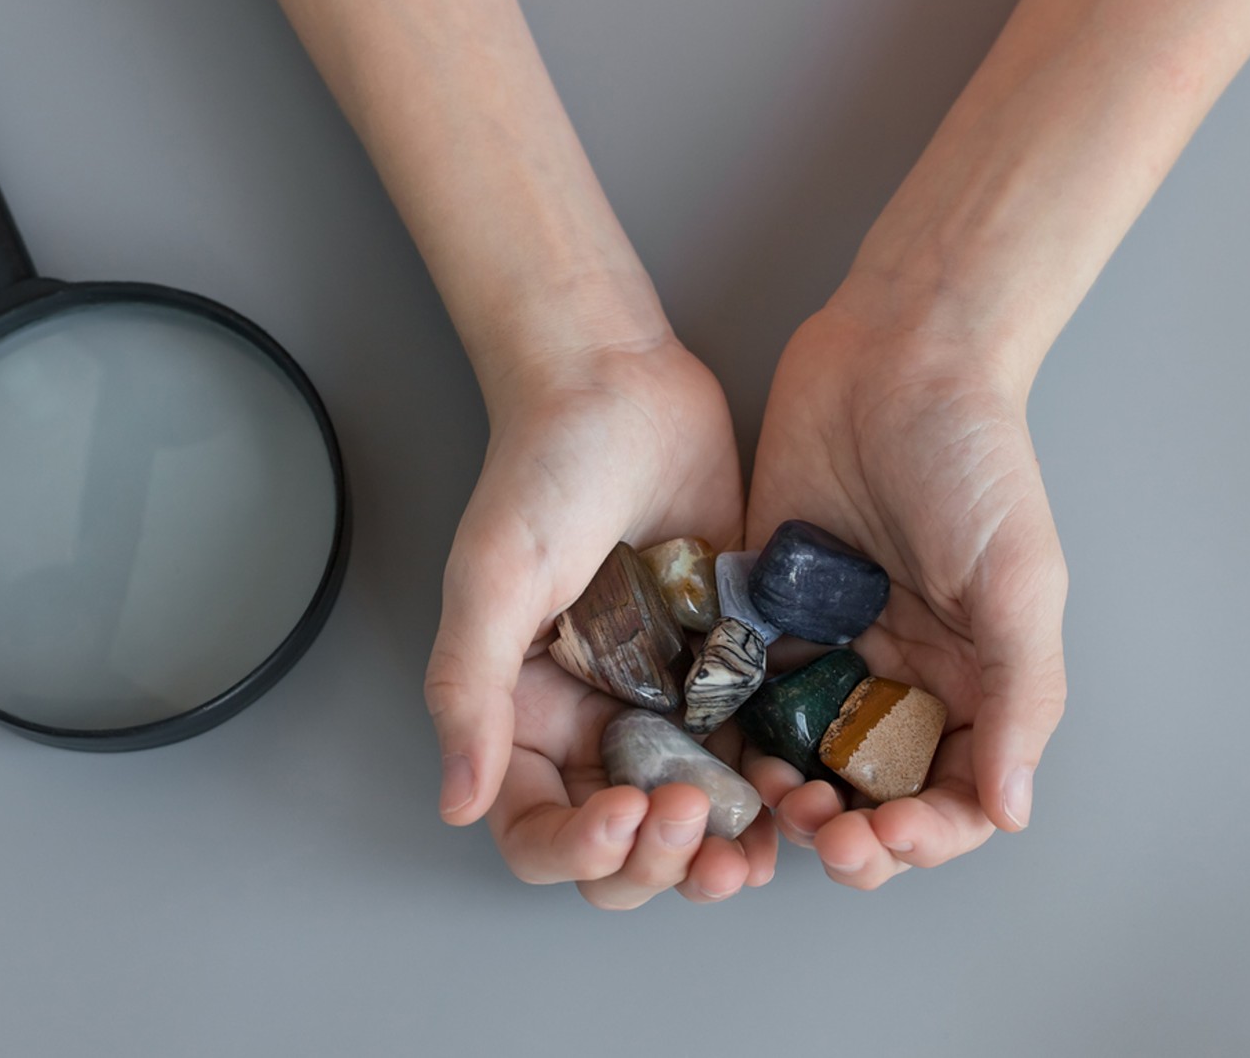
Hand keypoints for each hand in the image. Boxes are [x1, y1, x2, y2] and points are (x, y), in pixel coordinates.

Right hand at [425, 304, 776, 907]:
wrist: (620, 386)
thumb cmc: (541, 470)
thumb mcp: (491, 582)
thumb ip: (467, 692)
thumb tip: (454, 803)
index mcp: (527, 715)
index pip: (538, 828)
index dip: (576, 850)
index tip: (624, 817)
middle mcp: (596, 720)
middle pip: (623, 844)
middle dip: (658, 862)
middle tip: (695, 822)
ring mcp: (669, 700)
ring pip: (697, 818)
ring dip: (724, 851)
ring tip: (756, 849)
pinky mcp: (731, 668)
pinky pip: (755, 752)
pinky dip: (775, 788)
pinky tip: (796, 791)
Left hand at [745, 285, 1067, 888]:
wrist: (894, 356)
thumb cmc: (974, 460)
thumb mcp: (1018, 580)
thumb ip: (1019, 695)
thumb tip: (1011, 811)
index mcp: (971, 678)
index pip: (950, 794)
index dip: (925, 836)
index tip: (887, 839)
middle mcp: (897, 675)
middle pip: (869, 790)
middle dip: (850, 832)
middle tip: (819, 830)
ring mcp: (826, 646)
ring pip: (799, 756)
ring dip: (785, 793)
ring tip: (767, 793)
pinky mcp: (763, 610)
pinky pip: (742, 690)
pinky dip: (731, 729)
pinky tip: (715, 745)